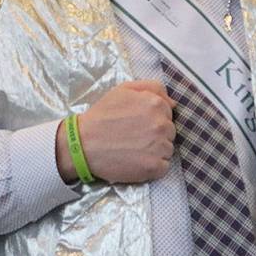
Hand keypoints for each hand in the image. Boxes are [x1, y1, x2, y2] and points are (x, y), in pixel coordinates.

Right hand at [55, 80, 175, 183]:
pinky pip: (163, 167)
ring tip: (134, 149)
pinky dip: (153, 167)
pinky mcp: (154, 167)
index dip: (153, 119)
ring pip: (167, 149)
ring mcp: (159, 147)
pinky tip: (137, 161)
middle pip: (169, 132)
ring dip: (155, 151)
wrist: (82, 143)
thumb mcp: (124, 89)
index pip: (167, 113)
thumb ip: (152, 88)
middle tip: (134, 137)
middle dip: (155, 134)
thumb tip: (172, 103)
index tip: (138, 124)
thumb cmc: (102, 115)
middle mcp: (162, 125)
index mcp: (156, 104)